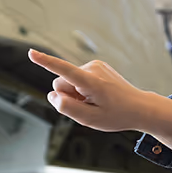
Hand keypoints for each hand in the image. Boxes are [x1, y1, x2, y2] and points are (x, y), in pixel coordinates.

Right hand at [27, 50, 171, 147]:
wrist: (139, 107)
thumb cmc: (117, 115)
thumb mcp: (90, 119)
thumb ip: (68, 108)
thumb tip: (52, 95)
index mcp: (92, 82)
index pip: (64, 71)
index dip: (46, 62)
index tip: (32, 53)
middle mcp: (93, 68)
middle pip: (61, 82)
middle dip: (67, 95)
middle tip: (87, 107)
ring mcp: (96, 65)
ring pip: (69, 81)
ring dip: (76, 93)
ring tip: (95, 102)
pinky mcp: (96, 66)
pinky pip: (77, 78)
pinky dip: (82, 89)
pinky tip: (97, 96)